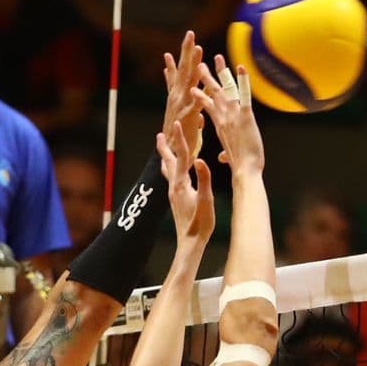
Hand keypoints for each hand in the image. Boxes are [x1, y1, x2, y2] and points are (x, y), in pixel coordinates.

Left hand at [156, 121, 213, 247]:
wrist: (190, 242)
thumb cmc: (201, 223)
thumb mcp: (206, 200)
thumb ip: (204, 179)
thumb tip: (199, 160)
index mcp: (182, 184)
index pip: (182, 156)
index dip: (180, 138)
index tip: (177, 123)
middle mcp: (174, 187)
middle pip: (169, 161)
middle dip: (166, 146)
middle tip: (160, 134)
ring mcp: (174, 193)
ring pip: (168, 170)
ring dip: (166, 157)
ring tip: (163, 148)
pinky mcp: (176, 199)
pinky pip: (172, 178)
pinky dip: (171, 168)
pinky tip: (171, 170)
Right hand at [161, 31, 205, 160]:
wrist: (170, 152)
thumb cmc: (177, 128)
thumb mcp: (175, 103)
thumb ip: (171, 84)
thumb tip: (167, 68)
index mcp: (178, 92)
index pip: (182, 69)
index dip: (186, 52)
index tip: (190, 35)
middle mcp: (177, 96)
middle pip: (184, 69)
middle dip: (187, 51)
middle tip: (191, 33)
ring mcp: (181, 105)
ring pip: (189, 80)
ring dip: (193, 64)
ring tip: (198, 49)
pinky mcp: (187, 117)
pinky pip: (195, 102)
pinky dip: (198, 93)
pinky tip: (202, 83)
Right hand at [195, 55, 263, 174]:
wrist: (245, 172)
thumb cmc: (240, 167)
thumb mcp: (230, 157)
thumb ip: (226, 154)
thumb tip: (223, 157)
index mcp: (220, 126)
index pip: (208, 106)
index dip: (201, 96)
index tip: (193, 88)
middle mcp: (224, 118)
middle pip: (213, 94)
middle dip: (206, 78)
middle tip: (200, 64)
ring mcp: (233, 116)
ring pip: (225, 90)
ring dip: (221, 73)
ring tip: (217, 58)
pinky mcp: (245, 116)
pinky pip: (243, 94)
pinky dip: (243, 80)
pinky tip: (241, 67)